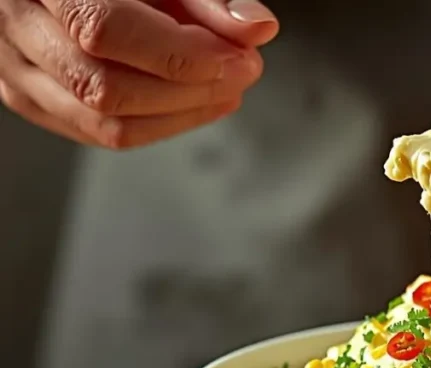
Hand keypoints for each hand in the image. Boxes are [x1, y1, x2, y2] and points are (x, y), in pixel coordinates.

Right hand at [0, 0, 278, 147]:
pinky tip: (194, 104)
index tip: (237, 57)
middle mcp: (13, 23)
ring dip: (180, 115)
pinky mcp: (28, 95)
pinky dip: (156, 124)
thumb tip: (257, 28)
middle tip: (242, 72)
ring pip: (102, 122)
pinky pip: (95, 132)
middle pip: (103, 87)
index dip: (179, 55)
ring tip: (226, 89)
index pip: (104, 30)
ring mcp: (13, 67)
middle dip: (189, 90)